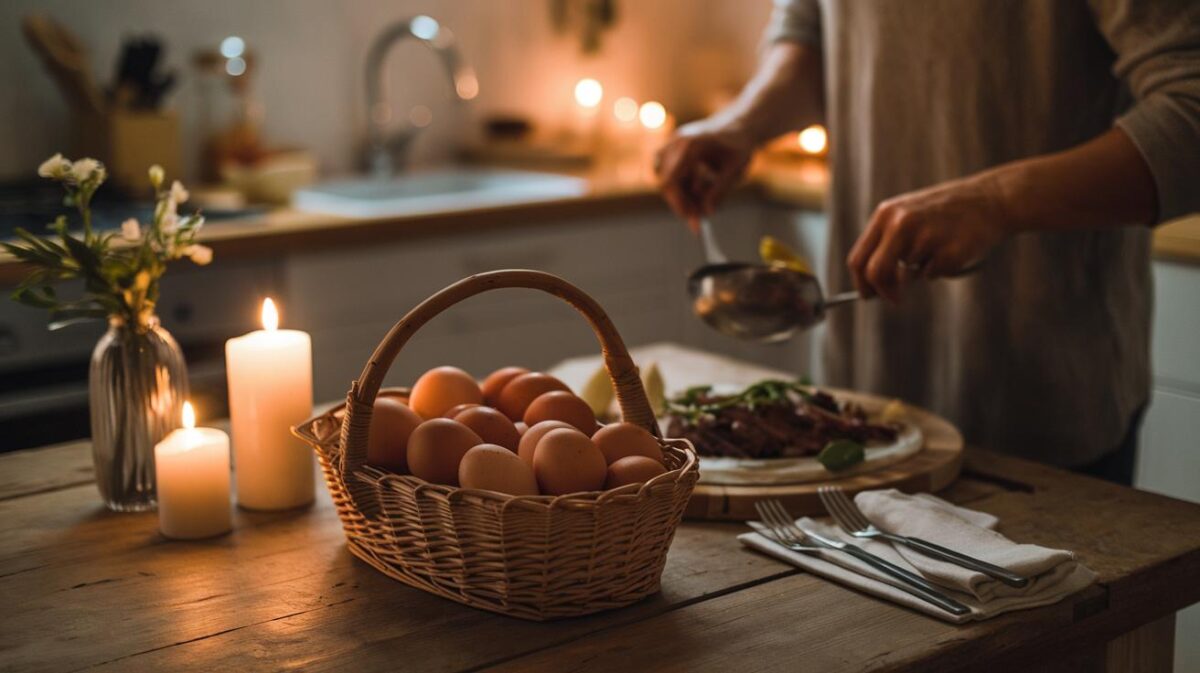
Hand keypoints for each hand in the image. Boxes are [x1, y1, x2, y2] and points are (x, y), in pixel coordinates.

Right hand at [655, 123, 754, 230]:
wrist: (739, 126)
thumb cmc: (739, 146)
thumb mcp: (734, 170)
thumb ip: (719, 191)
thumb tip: (707, 212)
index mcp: (691, 145)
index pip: (672, 180)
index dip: (679, 203)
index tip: (692, 220)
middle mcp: (676, 143)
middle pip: (667, 182)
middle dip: (682, 203)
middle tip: (698, 221)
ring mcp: (672, 145)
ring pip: (667, 180)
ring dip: (683, 195)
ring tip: (705, 199)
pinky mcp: (672, 150)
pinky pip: (669, 174)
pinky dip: (682, 186)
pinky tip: (700, 186)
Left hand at [847, 174, 1013, 301]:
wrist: (990, 199)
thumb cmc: (945, 213)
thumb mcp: (908, 216)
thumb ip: (887, 245)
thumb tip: (872, 288)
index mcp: (886, 214)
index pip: (859, 258)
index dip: (862, 283)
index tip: (869, 295)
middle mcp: (901, 223)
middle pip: (876, 272)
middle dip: (883, 292)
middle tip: (895, 300)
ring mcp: (926, 236)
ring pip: (910, 274)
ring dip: (923, 270)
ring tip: (941, 246)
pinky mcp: (949, 250)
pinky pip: (934, 274)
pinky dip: (942, 269)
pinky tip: (955, 247)